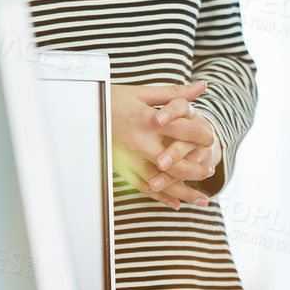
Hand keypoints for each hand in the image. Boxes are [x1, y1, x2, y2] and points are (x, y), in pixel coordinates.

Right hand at [110, 81, 221, 209]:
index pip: (183, 129)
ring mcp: (130, 158)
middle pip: (176, 161)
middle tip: (210, 172)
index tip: (211, 139)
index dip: (201, 135)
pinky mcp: (121, 169)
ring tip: (202, 199)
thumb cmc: (111, 99)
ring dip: (184, 191)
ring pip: (162, 180)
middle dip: (196, 169)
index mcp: (148, 120)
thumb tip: (203, 86)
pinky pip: (143, 187)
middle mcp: (140, 142)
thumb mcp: (142, 93)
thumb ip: (174, 93)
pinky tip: (175, 204)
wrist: (78, 111)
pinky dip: (161, 197)